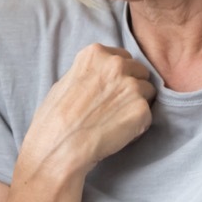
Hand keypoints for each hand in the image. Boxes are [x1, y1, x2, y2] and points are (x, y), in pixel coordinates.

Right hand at [24, 44, 156, 175]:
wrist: (59, 147)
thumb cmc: (54, 119)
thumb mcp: (65, 81)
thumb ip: (89, 74)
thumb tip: (101, 78)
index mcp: (95, 54)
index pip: (123, 57)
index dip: (119, 74)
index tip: (111, 88)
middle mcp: (116, 64)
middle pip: (140, 71)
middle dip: (132, 86)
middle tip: (115, 107)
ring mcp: (131, 86)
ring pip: (148, 92)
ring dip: (137, 105)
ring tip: (116, 121)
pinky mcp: (141, 109)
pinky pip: (148, 115)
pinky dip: (138, 125)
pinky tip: (118, 132)